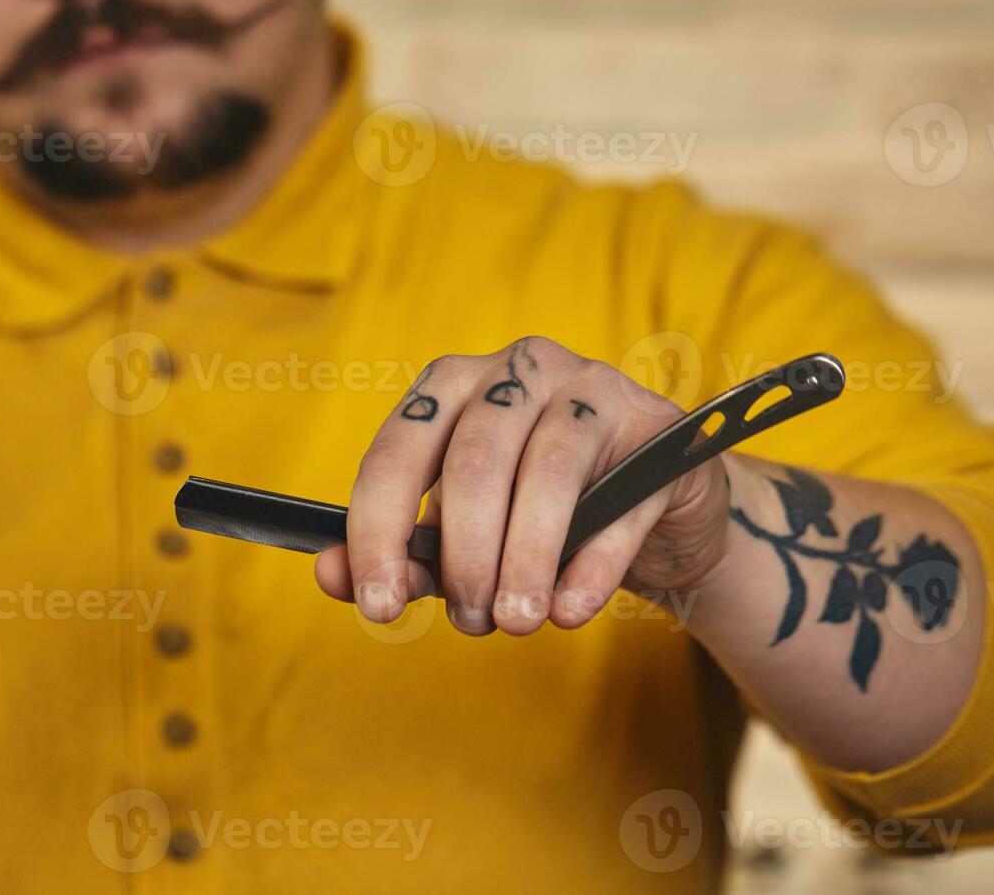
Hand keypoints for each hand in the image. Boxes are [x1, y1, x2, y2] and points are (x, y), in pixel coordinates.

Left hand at [313, 337, 730, 635]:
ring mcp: (594, 389)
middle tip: (470, 621)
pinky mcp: (658, 430)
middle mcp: (520, 370)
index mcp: (453, 385)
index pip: (397, 453)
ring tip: (516, 622)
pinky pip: (621, 502)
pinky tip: (570, 611)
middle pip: (474, 462)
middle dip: (464, 556)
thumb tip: (335, 579)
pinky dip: (590, 567)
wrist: (652, 509)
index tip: (378, 605)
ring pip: (546, 474)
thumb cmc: (541, 514)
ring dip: (524, 562)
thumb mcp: (465, 534)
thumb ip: (403, 554)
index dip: (378, 532)